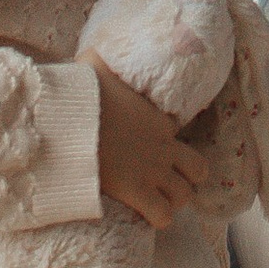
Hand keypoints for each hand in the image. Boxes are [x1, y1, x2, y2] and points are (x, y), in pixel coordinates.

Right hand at [92, 60, 207, 228]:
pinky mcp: (137, 191)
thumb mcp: (94, 66)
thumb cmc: (81, 94)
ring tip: (156, 202)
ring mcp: (153, 171)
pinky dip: (158, 218)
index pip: (180, 134)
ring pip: (184, 195)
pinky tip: (144, 215)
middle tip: (166, 183)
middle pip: (198, 170)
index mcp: (157, 118)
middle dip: (186, 179)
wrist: (70, 121)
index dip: (171, 146)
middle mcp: (163, 146)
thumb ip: (99, 60)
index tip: (155, 151)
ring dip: (173, 201)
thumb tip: (91, 49)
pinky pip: (163, 216)